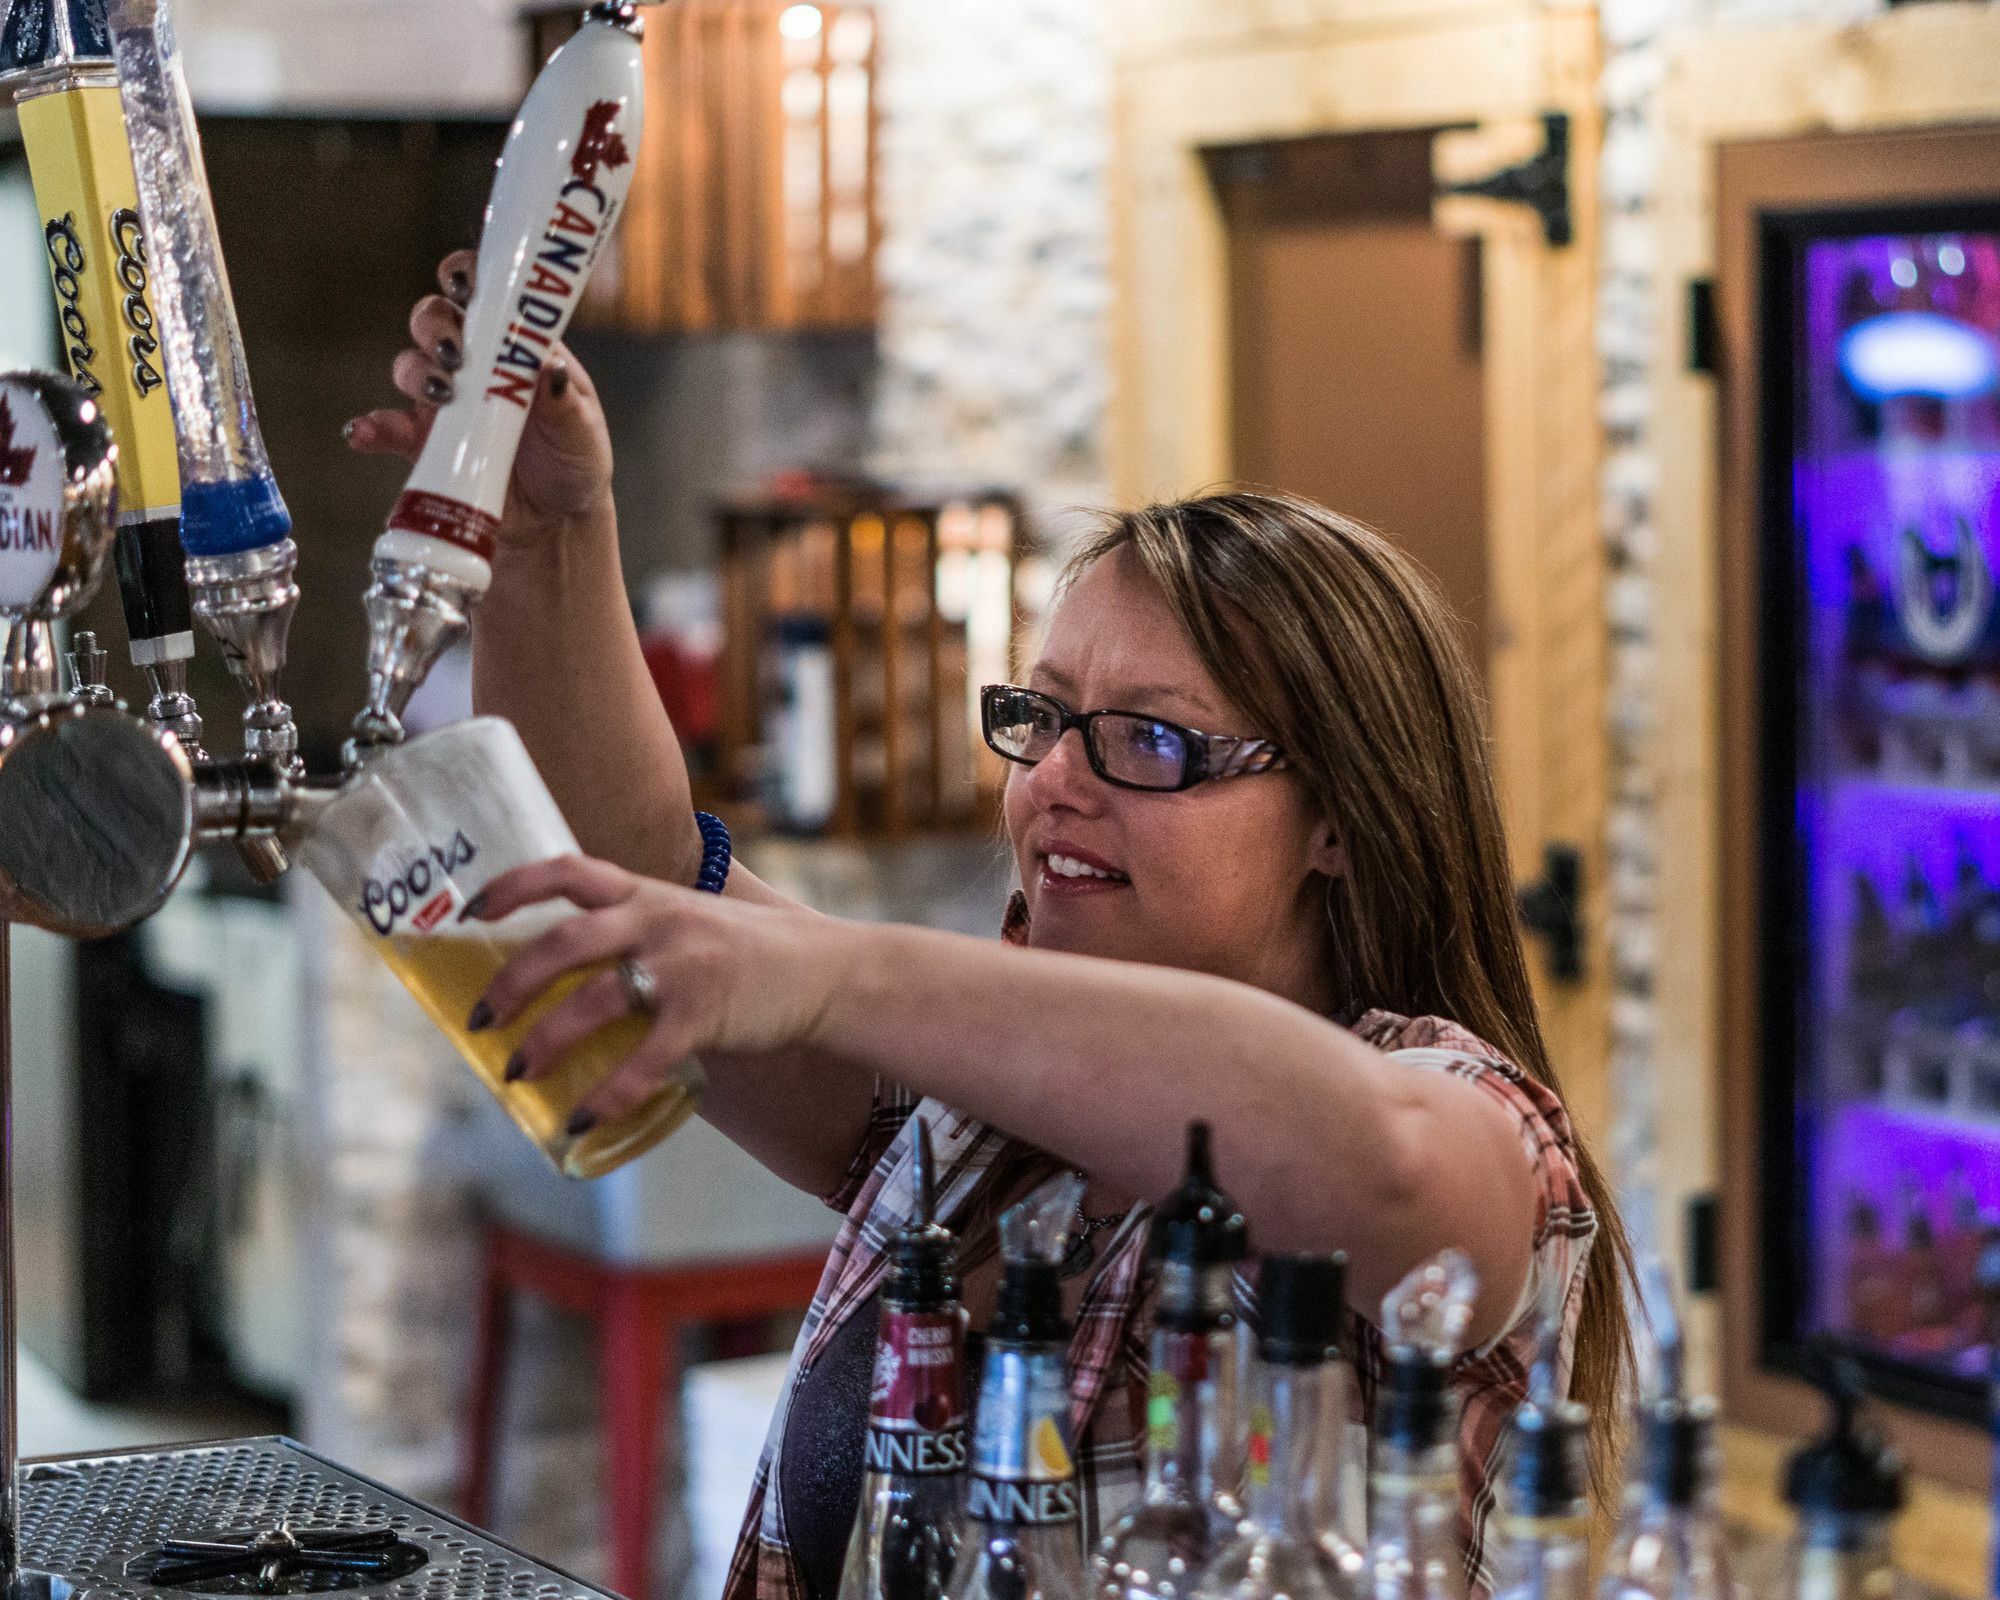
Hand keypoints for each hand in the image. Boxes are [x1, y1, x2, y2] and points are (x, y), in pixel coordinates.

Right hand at [342, 249, 616, 534]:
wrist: (555, 524)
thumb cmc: (574, 463)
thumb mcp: (583, 432)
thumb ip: (566, 401)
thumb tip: (548, 367)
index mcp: (513, 345)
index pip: (482, 293)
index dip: (464, 276)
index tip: (463, 285)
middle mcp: (474, 363)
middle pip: (434, 319)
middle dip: (436, 326)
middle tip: (455, 354)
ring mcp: (445, 401)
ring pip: (410, 365)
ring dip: (416, 371)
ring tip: (443, 396)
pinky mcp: (424, 443)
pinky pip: (387, 427)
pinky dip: (373, 427)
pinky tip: (368, 434)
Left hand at [464, 854, 853, 1133]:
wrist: (826, 973)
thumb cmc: (750, 953)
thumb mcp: (689, 918)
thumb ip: (638, 930)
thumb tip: (569, 974)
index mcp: (648, 894)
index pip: (568, 871)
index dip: (513, 886)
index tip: (472, 909)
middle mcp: (658, 922)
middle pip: (563, 943)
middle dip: (511, 983)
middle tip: (481, 1018)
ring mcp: (681, 968)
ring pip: (592, 1002)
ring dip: (546, 1041)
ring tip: (519, 1071)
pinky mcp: (706, 1016)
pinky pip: (643, 1061)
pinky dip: (608, 1095)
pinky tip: (583, 1120)